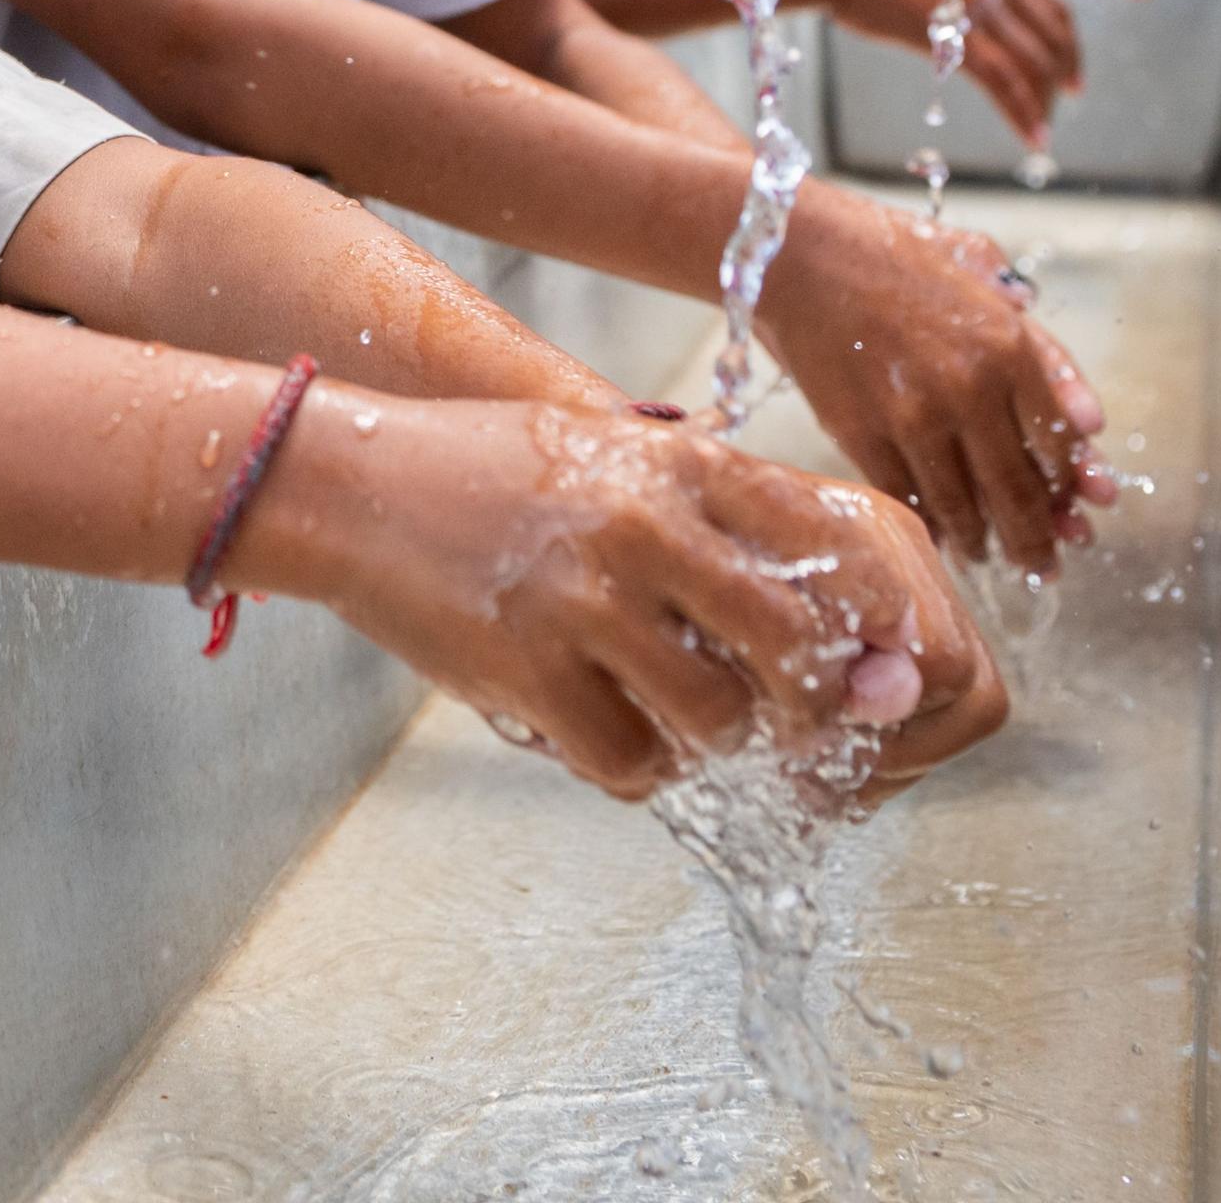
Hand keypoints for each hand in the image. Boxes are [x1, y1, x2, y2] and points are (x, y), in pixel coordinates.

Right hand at [294, 399, 1004, 799]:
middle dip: (807, 708)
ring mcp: (585, 601)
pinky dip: (631, 767)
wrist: (352, 483)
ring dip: (709, 741)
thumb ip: (705, 509)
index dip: (869, 622)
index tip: (861, 663)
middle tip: (784, 728)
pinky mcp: (527, 670)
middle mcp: (646, 528)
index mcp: (679, 464)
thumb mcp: (610, 451)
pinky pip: (630, 761)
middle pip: (797, 651)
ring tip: (669, 720)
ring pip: (720, 719)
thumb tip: (816, 606)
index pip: (831, 548)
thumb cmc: (488, 469)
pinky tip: (601, 734)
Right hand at [763, 186, 1116, 572]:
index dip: (1074, 485)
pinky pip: (907, 499)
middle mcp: (968, 389)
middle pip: (1019, 491)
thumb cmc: (892, 252)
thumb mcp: (986, 274)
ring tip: (993, 558)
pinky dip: (930, 528)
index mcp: (1008, 345)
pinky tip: (943, 540)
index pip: (1060, 443)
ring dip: (985, 543)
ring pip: (964, 507)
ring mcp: (912, 418)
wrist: (795, 253)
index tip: (1080, 509)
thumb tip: (1089, 423)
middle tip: (1045, 564)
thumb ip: (1041, 346)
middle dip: (1037, 538)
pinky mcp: (860, 436)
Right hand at [796, 0, 1084, 144]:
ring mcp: (979, 7)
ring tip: (1042, 134)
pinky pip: (1003, 81)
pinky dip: (1022, 112)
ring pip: (1031, 64)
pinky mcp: (954, 38)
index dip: (1068, 44)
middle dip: (1061, 75)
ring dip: (1041, 103)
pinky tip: (1030, 136)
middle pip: (1050, 37)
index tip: (1070, 73)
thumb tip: (966, 9)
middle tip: (1064, 103)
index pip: (1052, 7)